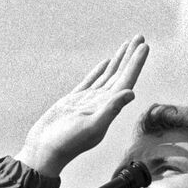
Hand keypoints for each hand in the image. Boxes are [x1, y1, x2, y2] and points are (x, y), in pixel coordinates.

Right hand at [15, 36, 149, 175]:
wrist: (44, 151)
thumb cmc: (66, 143)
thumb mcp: (91, 126)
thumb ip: (110, 110)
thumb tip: (130, 93)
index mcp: (108, 108)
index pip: (126, 81)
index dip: (136, 63)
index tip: (144, 46)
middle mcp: (102, 103)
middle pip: (121, 74)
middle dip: (130, 56)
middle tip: (140, 36)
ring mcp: (88, 101)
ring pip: (108, 75)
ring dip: (119, 60)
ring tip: (127, 44)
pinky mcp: (74, 101)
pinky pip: (91, 81)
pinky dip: (100, 70)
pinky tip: (106, 62)